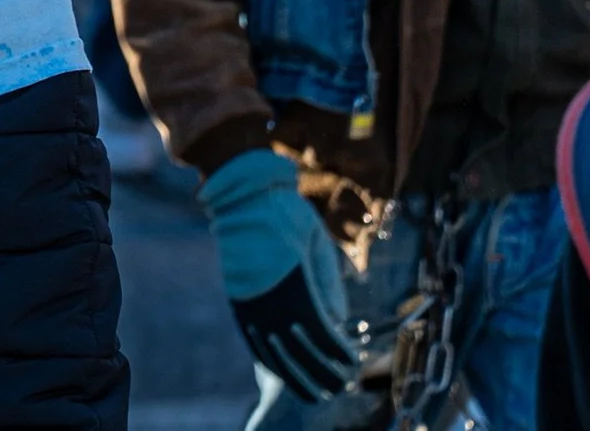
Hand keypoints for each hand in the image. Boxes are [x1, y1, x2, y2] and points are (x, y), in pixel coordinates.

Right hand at [197, 150, 354, 401]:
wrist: (243, 197)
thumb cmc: (287, 214)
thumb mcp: (317, 242)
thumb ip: (328, 283)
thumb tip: (337, 320)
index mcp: (294, 281)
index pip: (320, 330)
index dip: (337, 352)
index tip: (353, 366)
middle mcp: (269, 295)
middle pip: (296, 347)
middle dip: (319, 372)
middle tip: (337, 389)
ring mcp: (248, 299)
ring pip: (271, 348)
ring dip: (292, 373)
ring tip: (309, 392)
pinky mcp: (236, 297)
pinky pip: (251, 335)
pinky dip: (265, 356)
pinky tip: (275, 370)